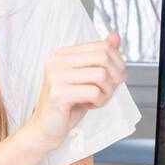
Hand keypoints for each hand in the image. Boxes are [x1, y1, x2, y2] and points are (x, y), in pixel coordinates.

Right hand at [26, 32, 125, 151]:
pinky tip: (90, 106)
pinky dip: (99, 102)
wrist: (46, 128)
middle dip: (115, 77)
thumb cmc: (68, 104)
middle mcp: (57, 61)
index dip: (118, 63)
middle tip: (108, 91)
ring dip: (107, 92)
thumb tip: (115, 36)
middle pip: (104, 57)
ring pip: (101, 75)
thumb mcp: (87, 78)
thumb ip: (100, 57)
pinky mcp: (58, 93)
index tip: (114, 79)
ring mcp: (55, 76)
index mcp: (63, 54)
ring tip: (98, 99)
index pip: (103, 46)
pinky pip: (93, 92)